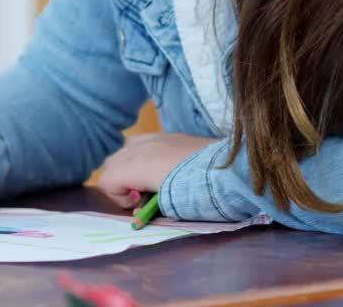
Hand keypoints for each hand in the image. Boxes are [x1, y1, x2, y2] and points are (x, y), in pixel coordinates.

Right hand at [96, 132, 217, 209]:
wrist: (236, 171)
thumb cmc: (201, 193)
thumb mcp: (168, 207)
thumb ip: (145, 205)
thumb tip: (139, 206)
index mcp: (137, 164)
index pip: (106, 180)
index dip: (118, 199)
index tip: (140, 205)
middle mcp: (141, 146)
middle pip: (111, 163)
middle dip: (121, 182)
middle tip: (145, 197)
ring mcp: (157, 137)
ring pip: (125, 150)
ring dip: (131, 168)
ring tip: (154, 182)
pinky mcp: (172, 135)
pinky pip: (145, 143)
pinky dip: (145, 157)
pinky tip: (166, 168)